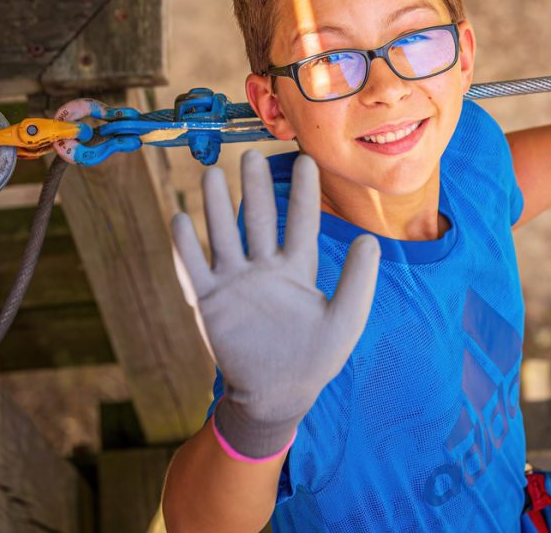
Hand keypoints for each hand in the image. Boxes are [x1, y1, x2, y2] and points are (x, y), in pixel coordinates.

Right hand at [171, 149, 379, 457]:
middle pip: (258, 219)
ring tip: (212, 174)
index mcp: (297, 270)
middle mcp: (264, 270)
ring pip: (224, 235)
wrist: (278, 396)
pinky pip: (194, 269)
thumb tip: (370, 240)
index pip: (301, 222)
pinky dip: (186, 246)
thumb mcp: (345, 319)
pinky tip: (181, 218)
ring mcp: (235, 284)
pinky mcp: (210, 303)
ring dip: (217, 206)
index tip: (306, 160)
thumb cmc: (316, 359)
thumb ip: (359, 281)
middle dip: (255, 187)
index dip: (304, 192)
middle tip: (251, 153)